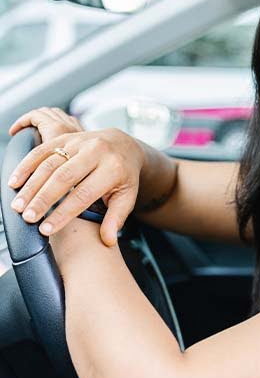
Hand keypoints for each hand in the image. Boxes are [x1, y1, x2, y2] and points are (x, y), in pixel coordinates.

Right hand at [8, 107, 145, 245]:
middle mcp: (96, 151)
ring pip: (50, 163)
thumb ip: (116, 218)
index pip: (85, 194)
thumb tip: (107, 241)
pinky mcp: (66, 137)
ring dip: (31, 185)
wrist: (124, 145)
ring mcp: (80, 141)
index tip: (47, 229)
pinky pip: (42, 149)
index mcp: (113, 168)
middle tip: (28, 218)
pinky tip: (14, 182)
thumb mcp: (127, 196)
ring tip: (18, 205)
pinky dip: (26, 166)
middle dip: (43, 199)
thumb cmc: (124, 176)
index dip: (64, 212)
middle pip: (64, 177)